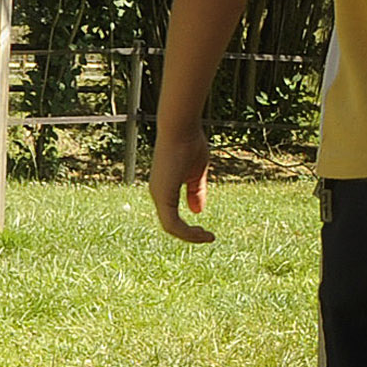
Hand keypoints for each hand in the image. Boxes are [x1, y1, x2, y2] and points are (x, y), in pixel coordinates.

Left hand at [149, 121, 214, 243]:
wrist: (181, 129)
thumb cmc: (189, 144)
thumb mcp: (197, 173)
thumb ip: (196, 192)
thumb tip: (197, 211)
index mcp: (164, 188)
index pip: (173, 217)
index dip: (189, 227)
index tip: (207, 231)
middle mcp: (158, 194)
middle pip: (171, 226)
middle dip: (190, 235)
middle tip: (208, 237)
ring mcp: (158, 195)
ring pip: (172, 227)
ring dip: (190, 236)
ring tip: (208, 237)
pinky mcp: (163, 195)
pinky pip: (173, 223)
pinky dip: (188, 232)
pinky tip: (203, 232)